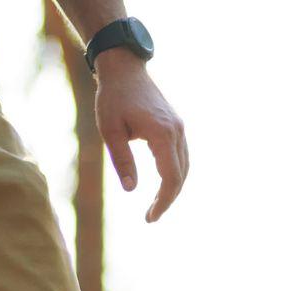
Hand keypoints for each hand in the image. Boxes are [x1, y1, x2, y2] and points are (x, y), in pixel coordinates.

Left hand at [94, 51, 187, 221]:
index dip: (163, 202)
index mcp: (162, 134)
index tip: (150, 217)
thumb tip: (131, 190)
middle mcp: (176, 132)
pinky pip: (182, 157)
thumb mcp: (110, 131)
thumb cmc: (112, 98)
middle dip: (168, 199)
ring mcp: (179, 128)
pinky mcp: (177, 126)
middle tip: (150, 216)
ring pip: (184, 168)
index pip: (171, 179)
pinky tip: (163, 184)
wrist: (124, 67)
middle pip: (180, 177)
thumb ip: (122, 160)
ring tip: (156, 204)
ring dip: (173, 188)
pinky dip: (175, 174)